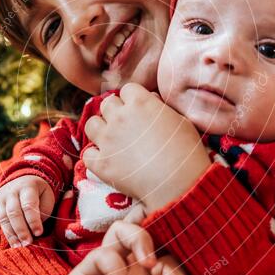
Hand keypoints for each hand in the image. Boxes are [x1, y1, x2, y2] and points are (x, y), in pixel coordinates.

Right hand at [0, 176, 54, 247]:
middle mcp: (11, 192)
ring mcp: (0, 199)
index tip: (39, 233)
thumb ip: (41, 213)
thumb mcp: (46, 198)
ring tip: (18, 246)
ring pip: (3, 218)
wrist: (23, 180)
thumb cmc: (38, 194)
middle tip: (27, 243)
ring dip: (10, 234)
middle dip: (21, 230)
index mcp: (27, 187)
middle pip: (13, 213)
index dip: (33, 221)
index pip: (28, 205)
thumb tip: (33, 232)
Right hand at [22, 221, 189, 274]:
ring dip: (143, 240)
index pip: (172, 269)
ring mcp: (109, 266)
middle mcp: (130, 270)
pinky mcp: (88, 268)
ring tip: (150, 264)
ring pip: (126, 230)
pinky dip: (116, 267)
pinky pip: (104, 254)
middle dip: (173, 268)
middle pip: (159, 247)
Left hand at [84, 83, 210, 212]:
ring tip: (112, 140)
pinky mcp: (101, 163)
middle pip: (107, 104)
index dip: (133, 100)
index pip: (127, 90)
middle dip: (115, 112)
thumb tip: (150, 100)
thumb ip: (160, 107)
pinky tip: (107, 160)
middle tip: (127, 126)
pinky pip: (87, 154)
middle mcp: (119, 117)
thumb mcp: (180, 120)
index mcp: (140, 102)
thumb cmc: (186, 151)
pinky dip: (95, 157)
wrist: (179, 184)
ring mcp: (107, 140)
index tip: (140, 111)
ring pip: (91, 124)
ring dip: (100, 130)